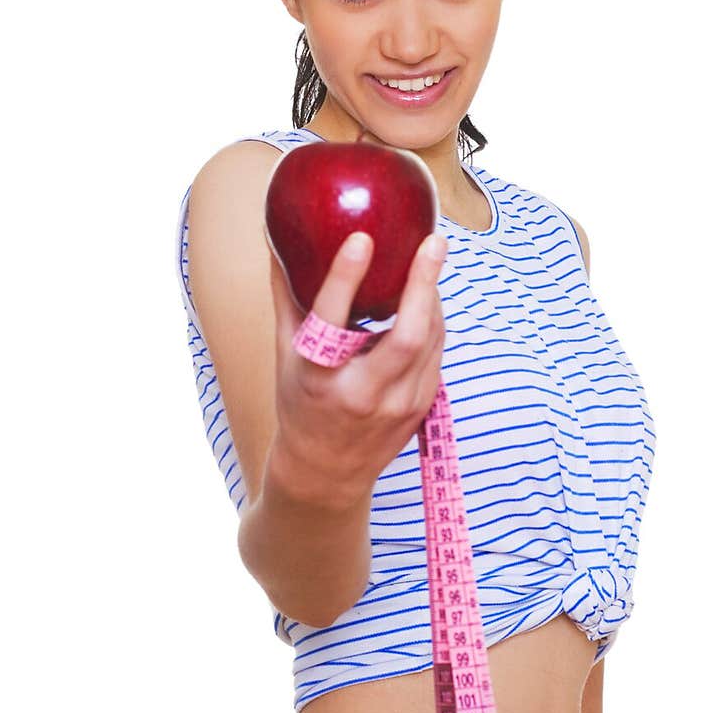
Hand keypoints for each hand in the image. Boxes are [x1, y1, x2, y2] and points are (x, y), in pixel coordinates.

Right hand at [265, 223, 447, 507]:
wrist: (325, 473)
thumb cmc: (300, 403)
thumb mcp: (284, 356)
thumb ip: (287, 298)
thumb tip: (277, 239)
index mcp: (317, 378)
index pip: (331, 324)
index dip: (345, 279)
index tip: (360, 239)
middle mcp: (360, 394)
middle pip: (407, 337)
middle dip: (424, 284)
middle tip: (433, 241)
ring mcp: (397, 406)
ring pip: (430, 340)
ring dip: (432, 296)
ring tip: (428, 258)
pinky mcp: (420, 408)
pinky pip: (436, 353)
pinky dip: (433, 320)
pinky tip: (427, 297)